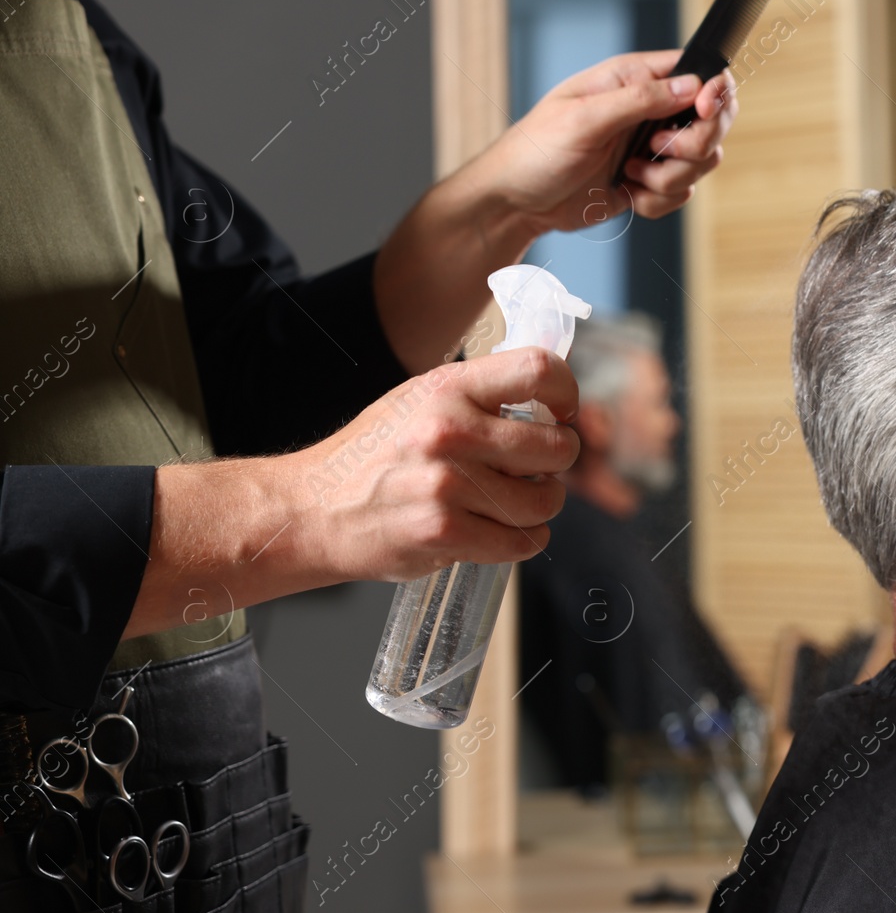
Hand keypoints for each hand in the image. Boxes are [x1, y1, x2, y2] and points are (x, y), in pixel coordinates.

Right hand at [282, 349, 580, 582]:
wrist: (312, 511)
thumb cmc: (373, 456)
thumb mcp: (420, 401)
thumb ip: (479, 395)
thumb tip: (551, 400)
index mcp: (447, 387)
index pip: (539, 370)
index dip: (567, 394)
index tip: (562, 414)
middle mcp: (449, 431)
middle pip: (557, 447)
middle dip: (558, 463)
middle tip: (539, 469)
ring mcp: (447, 485)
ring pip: (545, 502)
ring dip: (540, 507)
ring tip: (513, 502)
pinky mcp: (445, 533)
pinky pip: (522, 542)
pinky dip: (521, 541)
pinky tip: (498, 531)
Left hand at [463, 49, 738, 234]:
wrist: (517, 202)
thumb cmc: (537, 150)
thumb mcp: (584, 117)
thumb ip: (640, 99)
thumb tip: (691, 86)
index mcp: (634, 80)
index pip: (697, 71)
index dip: (713, 91)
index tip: (701, 112)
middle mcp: (649, 110)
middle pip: (712, 120)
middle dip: (694, 144)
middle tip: (655, 152)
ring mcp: (651, 147)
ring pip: (702, 161)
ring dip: (671, 178)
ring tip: (630, 173)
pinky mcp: (649, 181)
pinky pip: (682, 192)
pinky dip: (658, 200)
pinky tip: (627, 193)